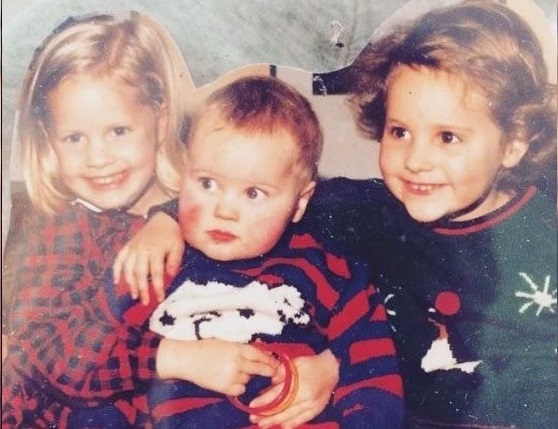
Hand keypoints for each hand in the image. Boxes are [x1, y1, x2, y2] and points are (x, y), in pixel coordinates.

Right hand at [113, 212, 183, 304]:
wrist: (163, 218)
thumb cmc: (173, 234)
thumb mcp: (178, 246)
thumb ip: (174, 260)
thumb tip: (170, 276)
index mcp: (156, 250)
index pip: (156, 272)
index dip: (157, 287)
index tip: (160, 299)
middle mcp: (142, 249)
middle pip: (139, 273)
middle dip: (142, 289)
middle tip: (145, 302)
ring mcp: (133, 247)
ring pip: (128, 268)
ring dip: (130, 283)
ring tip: (134, 296)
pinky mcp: (128, 246)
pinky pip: (119, 258)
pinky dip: (116, 270)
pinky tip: (116, 282)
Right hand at [157, 338, 279, 395]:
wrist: (187, 359)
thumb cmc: (205, 348)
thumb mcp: (226, 343)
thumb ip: (241, 349)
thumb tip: (258, 352)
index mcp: (238, 348)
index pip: (259, 355)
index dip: (270, 360)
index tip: (277, 363)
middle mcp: (237, 362)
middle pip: (259, 369)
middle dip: (269, 371)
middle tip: (275, 374)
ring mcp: (232, 376)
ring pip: (249, 380)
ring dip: (248, 378)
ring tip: (237, 372)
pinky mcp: (225, 387)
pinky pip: (240, 390)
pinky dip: (239, 387)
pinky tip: (232, 381)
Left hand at [249, 349, 338, 427]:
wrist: (333, 368)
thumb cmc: (312, 364)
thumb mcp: (295, 363)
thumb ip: (282, 372)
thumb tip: (270, 381)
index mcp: (300, 383)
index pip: (278, 395)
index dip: (264, 401)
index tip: (252, 406)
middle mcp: (306, 397)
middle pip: (283, 408)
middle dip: (267, 415)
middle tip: (253, 419)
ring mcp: (312, 405)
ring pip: (291, 416)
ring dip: (276, 421)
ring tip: (263, 425)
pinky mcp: (317, 409)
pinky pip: (303, 419)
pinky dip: (292, 424)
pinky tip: (283, 427)